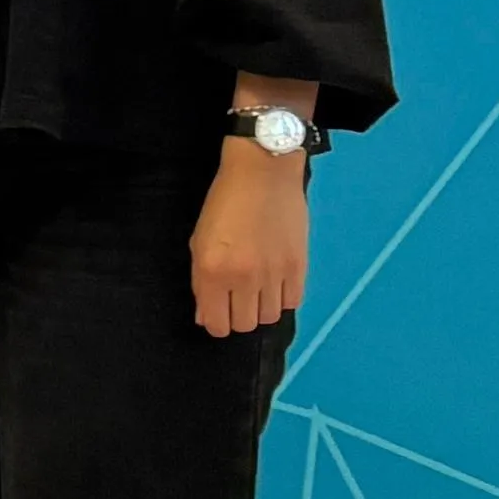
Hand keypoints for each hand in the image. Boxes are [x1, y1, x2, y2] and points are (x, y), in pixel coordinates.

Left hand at [192, 145, 308, 337]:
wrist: (262, 174)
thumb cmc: (223, 204)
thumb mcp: (199, 241)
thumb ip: (201, 282)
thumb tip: (206, 317)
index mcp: (212, 272)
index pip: (216, 323)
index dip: (215, 323)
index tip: (218, 314)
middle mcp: (243, 279)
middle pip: (244, 324)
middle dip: (237, 317)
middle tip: (236, 300)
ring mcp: (274, 274)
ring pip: (270, 317)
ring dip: (261, 309)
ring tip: (256, 290)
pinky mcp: (299, 266)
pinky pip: (293, 301)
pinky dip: (283, 298)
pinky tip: (275, 282)